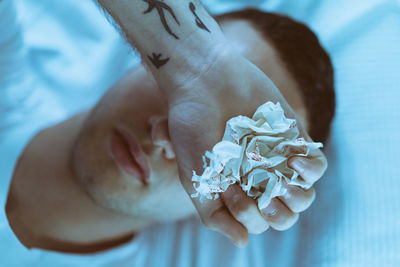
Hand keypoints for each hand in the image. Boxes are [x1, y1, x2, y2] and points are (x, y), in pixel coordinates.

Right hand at [167, 47, 326, 246]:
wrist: (206, 82)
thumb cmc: (193, 127)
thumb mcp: (194, 177)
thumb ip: (213, 214)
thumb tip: (243, 242)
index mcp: (236, 191)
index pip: (256, 224)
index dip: (249, 215)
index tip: (231, 187)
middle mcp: (258, 178)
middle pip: (283, 217)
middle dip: (274, 212)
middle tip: (254, 185)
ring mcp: (277, 159)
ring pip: (303, 198)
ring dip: (296, 198)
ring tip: (280, 181)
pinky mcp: (293, 139)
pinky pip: (316, 167)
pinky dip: (309, 171)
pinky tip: (293, 161)